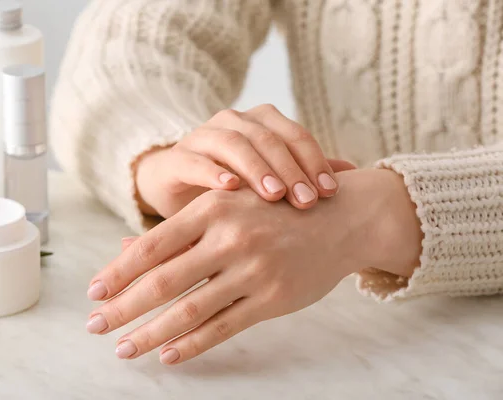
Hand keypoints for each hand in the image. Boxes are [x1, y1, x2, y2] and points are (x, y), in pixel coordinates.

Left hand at [86, 169, 421, 363]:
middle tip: (95, 325)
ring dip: (151, 334)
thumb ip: (178, 230)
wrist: (341, 217)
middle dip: (122, 307)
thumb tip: (125, 249)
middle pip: (163, 281)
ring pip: (189, 310)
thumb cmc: (276, 210)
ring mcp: (253, 270)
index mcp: (214, 207)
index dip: (118, 271)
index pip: (152, 245)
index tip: (93, 292)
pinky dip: (192, 344)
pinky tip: (169, 355)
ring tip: (124, 348)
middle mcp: (231, 237)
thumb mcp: (228, 205)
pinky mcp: (273, 298)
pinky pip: (223, 327)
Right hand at [135, 104, 354, 217]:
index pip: (295, 136)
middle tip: (306, 200)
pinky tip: (229, 188)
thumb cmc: (232, 186)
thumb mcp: (270, 182)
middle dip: (290, 169)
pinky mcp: (176, 158)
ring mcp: (202, 137)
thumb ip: (304, 173)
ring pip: (233, 143)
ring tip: (274, 195)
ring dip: (256, 168)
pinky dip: (212, 171)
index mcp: (260, 123)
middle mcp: (233, 123)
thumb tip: (351, 175)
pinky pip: (195, 159)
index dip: (314, 161)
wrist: (176, 189)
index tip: (329, 193)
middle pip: (268, 138)